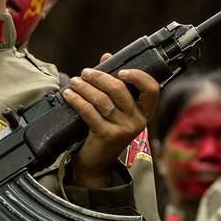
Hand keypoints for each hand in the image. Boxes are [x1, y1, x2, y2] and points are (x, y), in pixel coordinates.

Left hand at [64, 55, 160, 187]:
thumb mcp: (114, 109)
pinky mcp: (107, 135)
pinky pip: (89, 111)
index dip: (138, 76)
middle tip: (85, 73)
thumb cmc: (106, 131)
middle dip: (99, 77)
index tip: (121, 70)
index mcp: (145, 112)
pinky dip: (76, 100)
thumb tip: (107, 56)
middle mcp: (138, 120)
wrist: (97, 163)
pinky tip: (68, 95)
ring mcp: (123, 129)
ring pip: (101, 99)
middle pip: (119, 90)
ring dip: (84, 87)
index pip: (152, 89)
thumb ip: (113, 83)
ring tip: (74, 82)